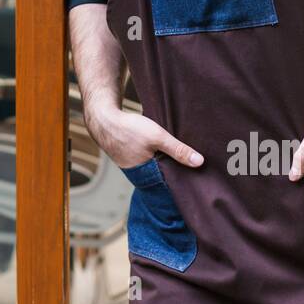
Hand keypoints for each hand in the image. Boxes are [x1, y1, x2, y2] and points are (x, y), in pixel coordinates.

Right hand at [87, 107, 203, 170]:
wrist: (104, 120)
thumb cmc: (130, 129)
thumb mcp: (158, 137)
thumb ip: (178, 150)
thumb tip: (200, 162)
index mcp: (147, 175)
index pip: (169, 183)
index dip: (181, 180)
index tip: (195, 179)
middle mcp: (139, 175)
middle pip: (162, 176)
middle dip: (174, 171)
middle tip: (191, 168)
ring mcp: (132, 167)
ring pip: (154, 167)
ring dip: (163, 162)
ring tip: (177, 157)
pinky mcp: (128, 157)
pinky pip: (146, 160)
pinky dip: (153, 156)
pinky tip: (159, 149)